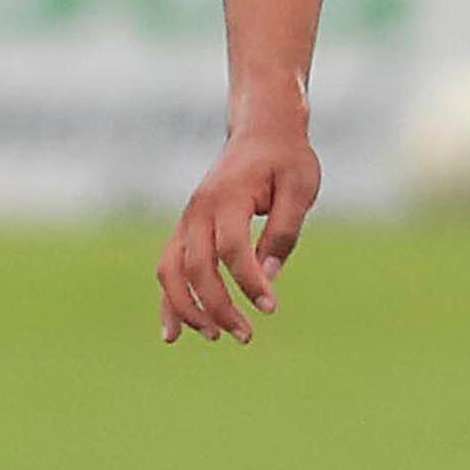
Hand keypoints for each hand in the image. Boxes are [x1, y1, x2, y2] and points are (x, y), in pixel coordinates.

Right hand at [159, 116, 321, 343]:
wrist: (263, 131)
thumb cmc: (287, 160)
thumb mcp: (300, 189)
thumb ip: (284, 231)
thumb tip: (269, 278)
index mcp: (228, 196)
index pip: (231, 248)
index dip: (248, 282)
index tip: (270, 308)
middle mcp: (198, 210)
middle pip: (197, 267)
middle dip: (218, 306)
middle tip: (247, 336)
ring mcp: (187, 220)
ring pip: (172, 272)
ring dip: (189, 309)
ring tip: (216, 337)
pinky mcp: (186, 231)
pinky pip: (168, 269)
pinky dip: (170, 301)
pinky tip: (175, 333)